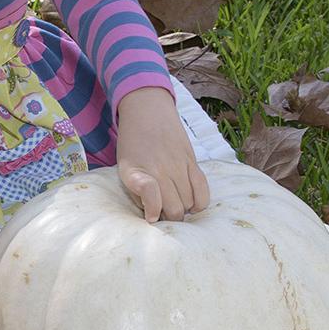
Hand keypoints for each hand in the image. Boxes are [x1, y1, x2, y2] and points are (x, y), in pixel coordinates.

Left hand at [114, 88, 210, 222]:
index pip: (153, 199)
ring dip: (183, 210)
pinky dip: (200, 202)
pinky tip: (192, 204)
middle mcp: (162, 170)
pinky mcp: (192, 161)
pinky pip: (203, 189)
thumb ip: (138, 191)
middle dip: (170, 219)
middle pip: (175, 209)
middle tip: (163, 215)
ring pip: (190, 202)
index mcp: (140, 172)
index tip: (151, 218)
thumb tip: (153, 214)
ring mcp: (180, 165)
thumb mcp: (124, 167)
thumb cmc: (133, 144)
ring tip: (175, 207)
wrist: (147, 110)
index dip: (153, 212)